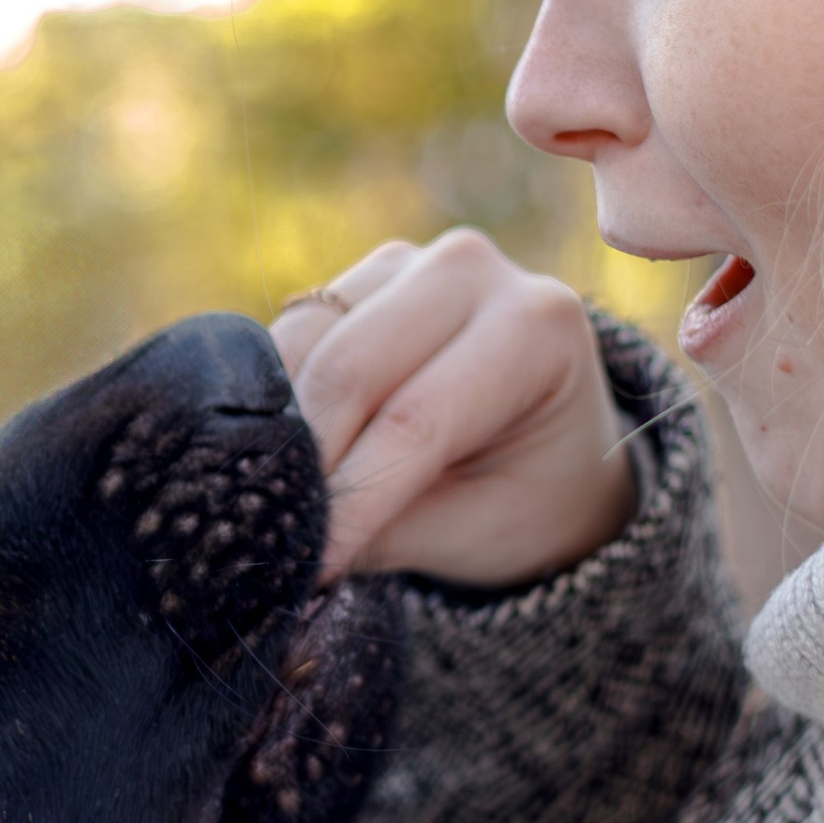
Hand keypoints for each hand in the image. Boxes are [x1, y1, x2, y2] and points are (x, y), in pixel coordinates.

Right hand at [273, 230, 635, 589]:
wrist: (546, 443)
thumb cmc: (525, 493)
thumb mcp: (476, 528)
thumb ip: (385, 532)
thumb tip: (291, 543)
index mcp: (537, 330)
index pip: (417, 418)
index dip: (354, 493)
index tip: (311, 561)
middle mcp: (473, 270)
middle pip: (351, 366)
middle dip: (307, 457)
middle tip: (280, 529)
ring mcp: (411, 261)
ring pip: (308, 340)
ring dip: (284, 423)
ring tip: (284, 493)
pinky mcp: (361, 274)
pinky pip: (293, 331)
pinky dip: (277, 393)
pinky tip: (287, 445)